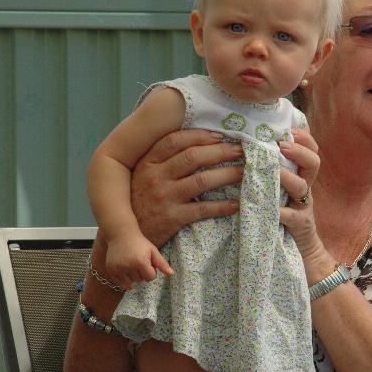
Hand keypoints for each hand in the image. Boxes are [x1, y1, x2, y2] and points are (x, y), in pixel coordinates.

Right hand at [105, 234, 173, 289]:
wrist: (121, 234)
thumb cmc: (139, 243)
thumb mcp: (153, 251)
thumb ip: (162, 263)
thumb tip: (172, 274)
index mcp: (140, 262)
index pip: (150, 278)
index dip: (151, 271)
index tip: (148, 262)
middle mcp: (128, 266)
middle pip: (140, 280)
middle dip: (142, 273)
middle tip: (138, 261)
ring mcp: (118, 268)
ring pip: (130, 283)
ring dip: (133, 276)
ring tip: (131, 264)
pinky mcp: (111, 270)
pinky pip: (119, 283)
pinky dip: (123, 280)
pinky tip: (125, 270)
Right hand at [131, 129, 242, 247]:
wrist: (127, 236)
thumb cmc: (139, 202)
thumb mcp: (142, 176)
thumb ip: (160, 161)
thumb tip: (194, 144)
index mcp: (147, 163)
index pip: (175, 141)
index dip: (199, 136)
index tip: (219, 135)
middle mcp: (155, 177)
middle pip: (192, 157)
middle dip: (219, 151)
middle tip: (239, 150)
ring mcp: (164, 197)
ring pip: (201, 181)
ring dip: (226, 175)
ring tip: (243, 172)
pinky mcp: (172, 218)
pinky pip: (202, 210)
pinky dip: (222, 206)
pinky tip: (235, 204)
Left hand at [279, 128, 325, 263]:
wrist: (303, 251)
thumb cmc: (285, 215)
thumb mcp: (282, 191)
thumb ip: (275, 172)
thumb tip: (251, 148)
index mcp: (302, 177)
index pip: (311, 150)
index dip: (304, 137)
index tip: (288, 129)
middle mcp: (306, 189)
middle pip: (314, 163)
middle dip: (299, 151)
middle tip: (281, 145)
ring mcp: (304, 206)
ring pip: (302, 186)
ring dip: (287, 176)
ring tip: (273, 171)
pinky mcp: (299, 226)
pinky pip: (292, 217)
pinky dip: (281, 212)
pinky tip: (270, 209)